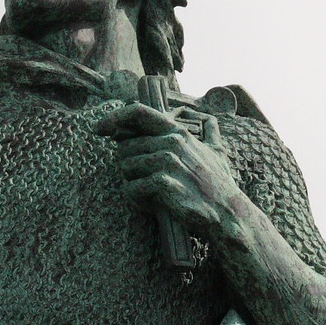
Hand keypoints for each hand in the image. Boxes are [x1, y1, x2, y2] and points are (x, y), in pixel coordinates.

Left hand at [101, 102, 244, 241]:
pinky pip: (131, 189)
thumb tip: (196, 115)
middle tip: (146, 181)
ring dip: (134, 184)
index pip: (137, 112)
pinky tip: (152, 204)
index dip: (113, 118)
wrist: (227, 212)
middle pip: (125, 147)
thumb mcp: (215, 148)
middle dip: (129, 166)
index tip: (99, 129)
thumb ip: (205, 128)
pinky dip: (137, 200)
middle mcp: (171, 141)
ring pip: (126, 168)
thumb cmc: (217, 184)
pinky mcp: (162, 183)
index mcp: (177, 131)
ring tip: (153, 194)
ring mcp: (166, 161)